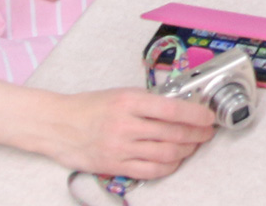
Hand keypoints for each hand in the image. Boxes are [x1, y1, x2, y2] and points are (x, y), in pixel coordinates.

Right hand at [32, 88, 214, 179]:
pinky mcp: (116, 166)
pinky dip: (169, 167)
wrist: (58, 125)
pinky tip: (175, 161)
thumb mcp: (119, 94)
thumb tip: (179, 107)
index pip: (171, 109)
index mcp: (128, 101)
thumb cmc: (89, 107)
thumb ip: (147, 102)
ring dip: (186, 151)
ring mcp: (121, 147)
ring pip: (166, 154)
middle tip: (206, 132)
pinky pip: (151, 171)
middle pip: (173, 133)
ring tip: (194, 146)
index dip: (195, 115)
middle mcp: (126, 124)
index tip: (208, 117)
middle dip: (196, 134)